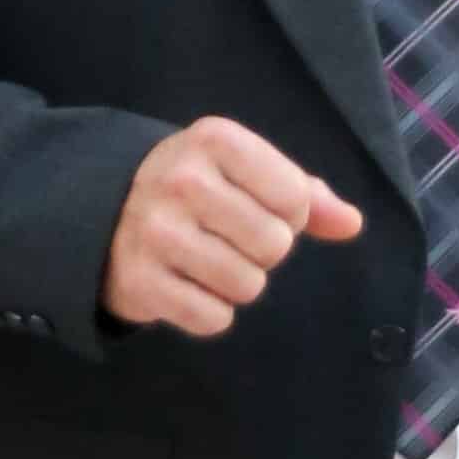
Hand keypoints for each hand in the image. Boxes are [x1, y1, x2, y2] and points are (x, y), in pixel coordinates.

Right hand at [109, 118, 367, 337]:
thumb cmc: (198, 189)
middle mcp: (181, 180)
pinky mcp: (140, 281)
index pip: (295, 199)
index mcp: (216, 140)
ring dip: (239, 284)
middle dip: (263, 252)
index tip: (257, 208)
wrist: (106, 212)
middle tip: (229, 239)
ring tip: (209, 262)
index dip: (289, 216)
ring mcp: (156, 231)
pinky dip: (210, 313)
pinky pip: (213, 318)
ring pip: (247, 286)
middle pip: (274, 245)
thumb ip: (306, 194)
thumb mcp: (247, 172)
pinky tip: (188, 286)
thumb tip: (351, 224)